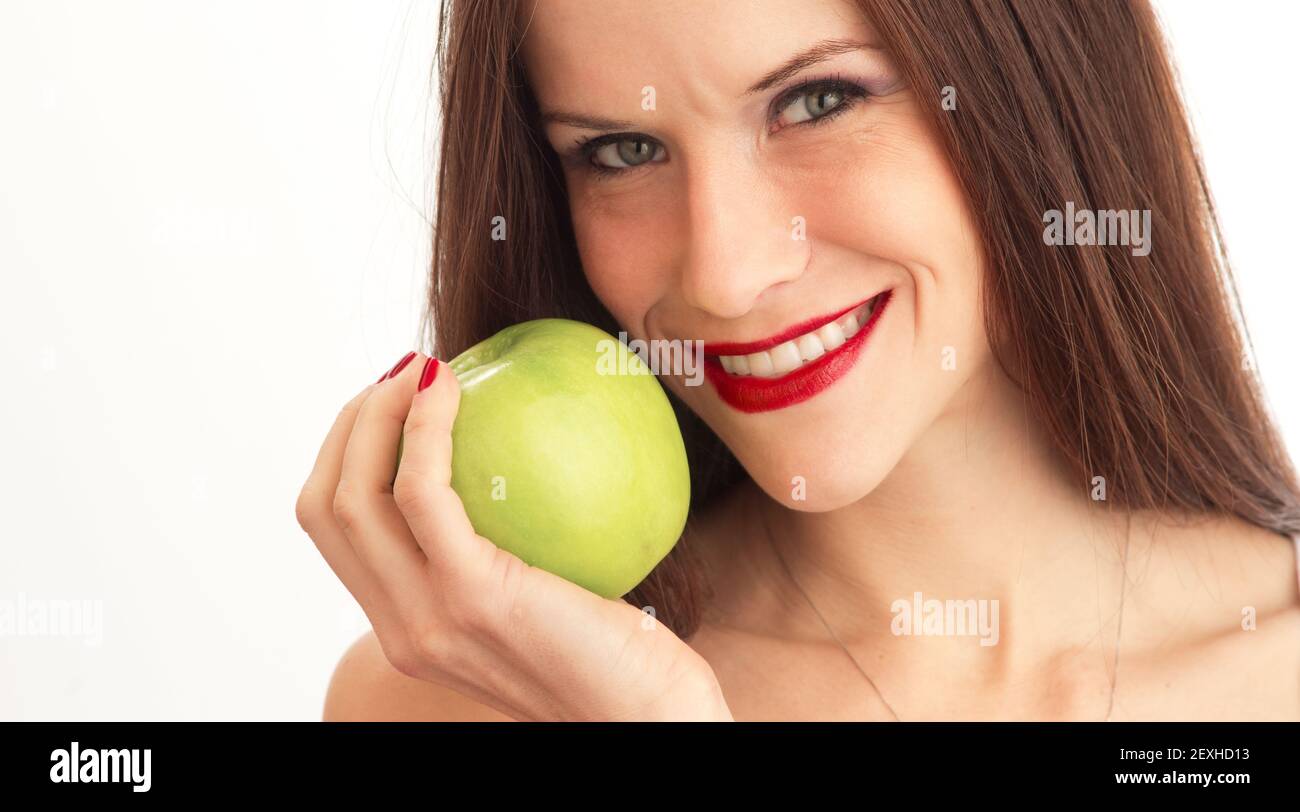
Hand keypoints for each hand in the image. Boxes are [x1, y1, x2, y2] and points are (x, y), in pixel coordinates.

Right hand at [296, 351, 732, 720]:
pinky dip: (426, 427)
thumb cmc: (623, 656)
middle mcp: (402, 630)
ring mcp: (428, 619)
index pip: (337, 532)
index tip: (389, 403)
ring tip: (419, 368)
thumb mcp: (549, 601)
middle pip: (325, 507)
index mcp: (408, 628)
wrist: (651, 722)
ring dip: (375, 414)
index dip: (344, 455)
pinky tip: (452, 385)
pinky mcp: (472, 598)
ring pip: (354, 496)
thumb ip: (513, 551)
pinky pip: (423, 491)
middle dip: (347, 425)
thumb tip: (521, 458)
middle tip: (400, 373)